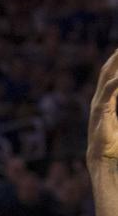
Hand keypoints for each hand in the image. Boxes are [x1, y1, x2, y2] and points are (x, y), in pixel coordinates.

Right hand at [87, 50, 117, 164]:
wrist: (103, 158)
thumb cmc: (114, 143)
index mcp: (107, 100)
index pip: (112, 76)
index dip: (117, 63)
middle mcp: (101, 99)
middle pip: (107, 72)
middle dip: (115, 58)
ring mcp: (98, 104)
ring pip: (106, 78)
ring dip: (114, 64)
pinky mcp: (100, 111)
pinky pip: (108, 93)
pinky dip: (115, 83)